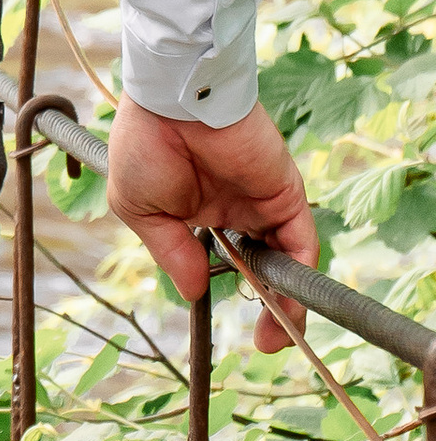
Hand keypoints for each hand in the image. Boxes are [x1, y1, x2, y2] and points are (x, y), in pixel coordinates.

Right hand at [106, 95, 317, 352]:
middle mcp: (235, 211)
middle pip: (262, 269)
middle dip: (268, 310)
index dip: (223, 292)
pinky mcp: (286, 193)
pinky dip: (299, 274)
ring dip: (287, 303)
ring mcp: (262, 203)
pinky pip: (301, 240)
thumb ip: (171, 252)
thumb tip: (193, 294)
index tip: (220, 325)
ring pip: (285, 262)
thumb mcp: (138, 208)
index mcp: (197, 213)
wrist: (172, 97)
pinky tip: (283, 303)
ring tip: (275, 337)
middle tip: (265, 343)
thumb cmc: (144, 143)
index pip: (222, 261)